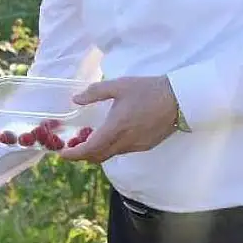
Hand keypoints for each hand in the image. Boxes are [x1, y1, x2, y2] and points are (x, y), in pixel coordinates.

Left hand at [54, 75, 178, 163]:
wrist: (180, 99)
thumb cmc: (148, 90)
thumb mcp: (118, 85)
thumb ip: (95, 93)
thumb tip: (75, 99)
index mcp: (116, 128)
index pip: (90, 149)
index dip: (74, 154)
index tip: (62, 153)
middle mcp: (125, 142)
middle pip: (98, 157)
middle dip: (82, 154)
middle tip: (73, 144)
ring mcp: (137, 146)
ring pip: (110, 155)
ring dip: (97, 151)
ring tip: (89, 137)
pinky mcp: (146, 146)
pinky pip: (122, 151)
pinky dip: (111, 148)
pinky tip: (109, 135)